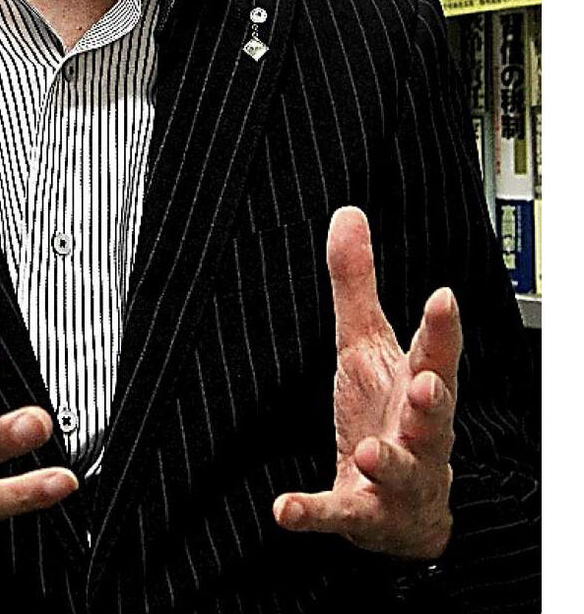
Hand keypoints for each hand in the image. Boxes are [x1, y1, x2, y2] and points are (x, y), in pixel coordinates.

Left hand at [273, 206, 460, 558]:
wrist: (404, 511)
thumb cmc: (389, 415)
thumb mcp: (367, 345)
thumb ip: (356, 283)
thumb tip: (347, 214)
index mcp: (416, 386)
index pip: (436, 353)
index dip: (441, 328)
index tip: (443, 297)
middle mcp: (416, 434)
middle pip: (434, 415)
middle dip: (435, 401)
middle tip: (430, 383)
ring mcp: (394, 479)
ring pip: (402, 470)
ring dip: (389, 461)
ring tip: (371, 452)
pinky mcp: (362, 514)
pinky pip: (338, 514)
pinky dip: (313, 513)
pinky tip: (285, 509)